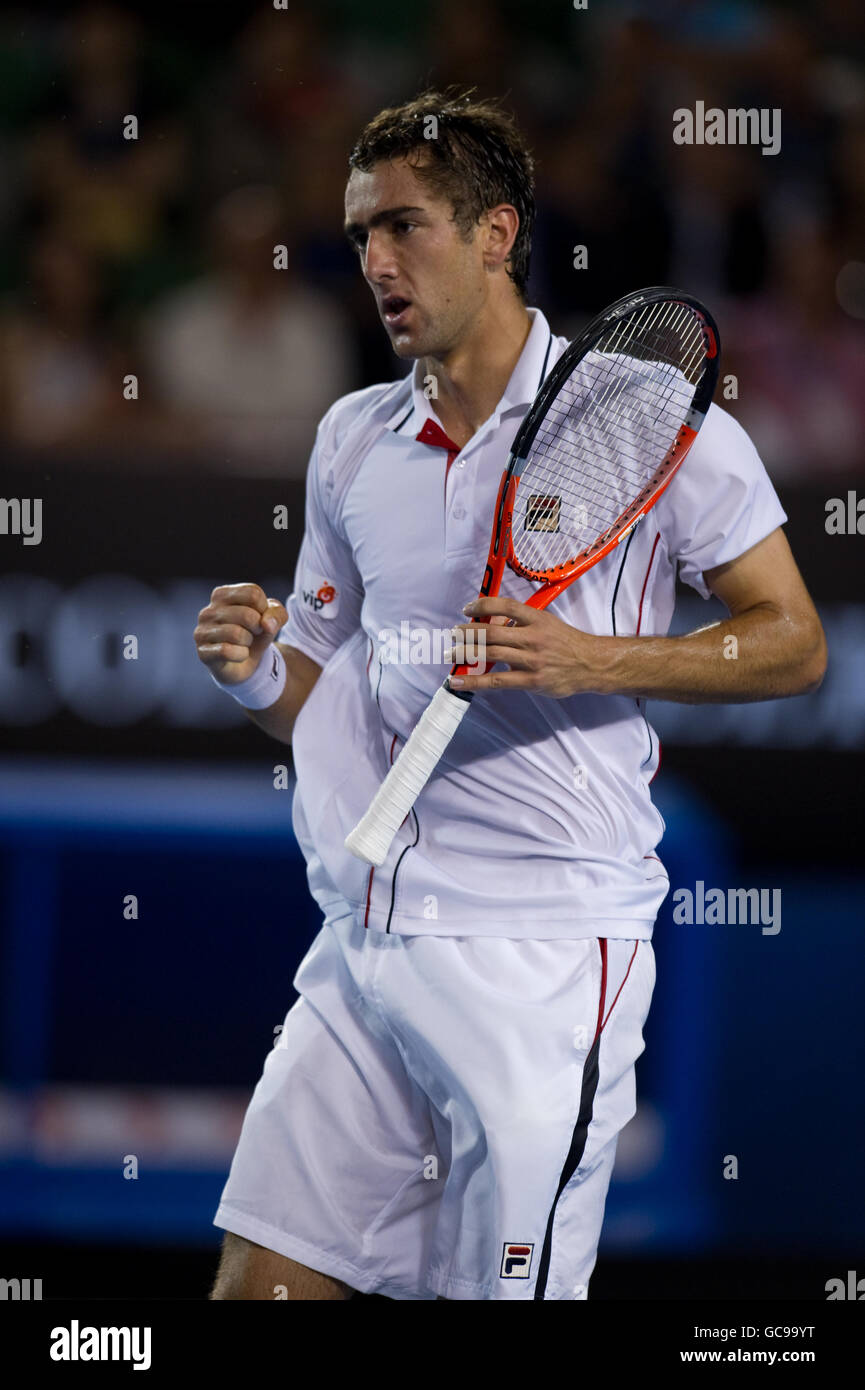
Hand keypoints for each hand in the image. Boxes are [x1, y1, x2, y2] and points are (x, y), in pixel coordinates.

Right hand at [194, 583, 287, 685]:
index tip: (260, 617)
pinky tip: (239, 654)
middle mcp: (208, 611)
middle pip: (247, 614)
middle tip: (253, 634)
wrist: (245, 662)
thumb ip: (277, 614)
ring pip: (236, 634)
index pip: (253, 593)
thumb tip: (266, 624)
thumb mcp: (273, 619)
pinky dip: (241, 655)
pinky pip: (227, 651)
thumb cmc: (255, 634)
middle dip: (258, 628)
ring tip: (244, 643)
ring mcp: (202, 631)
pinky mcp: (203, 652)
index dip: (265, 608)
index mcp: (222, 595)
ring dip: (248, 642)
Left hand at [448, 596, 605, 696]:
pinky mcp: (531, 680)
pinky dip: (475, 681)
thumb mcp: (547, 623)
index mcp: (537, 619)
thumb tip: (491, 624)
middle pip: (493, 632)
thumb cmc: (567, 643)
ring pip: (492, 655)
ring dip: (466, 653)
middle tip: (452, 634)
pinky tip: (458, 681)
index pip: (505, 606)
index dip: (483, 605)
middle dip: (468, 632)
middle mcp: (533, 637)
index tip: (467, 609)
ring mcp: (532, 660)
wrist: (591, 664)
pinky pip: (497, 681)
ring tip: (451, 654)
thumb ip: (522, 623)